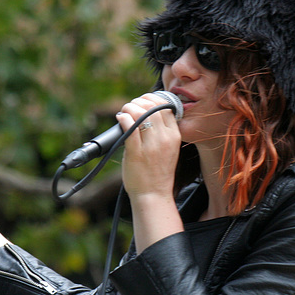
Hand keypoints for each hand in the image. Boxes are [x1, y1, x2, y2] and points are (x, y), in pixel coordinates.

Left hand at [116, 93, 183, 251]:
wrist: (153, 194)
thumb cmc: (158, 172)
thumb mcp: (169, 149)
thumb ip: (163, 132)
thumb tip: (146, 112)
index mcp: (174, 136)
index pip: (165, 107)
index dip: (152, 99)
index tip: (143, 102)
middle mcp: (164, 139)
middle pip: (152, 107)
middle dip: (138, 102)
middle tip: (130, 106)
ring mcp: (150, 146)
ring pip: (140, 114)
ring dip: (129, 108)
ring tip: (123, 112)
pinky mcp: (135, 153)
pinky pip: (128, 127)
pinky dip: (122, 118)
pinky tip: (120, 118)